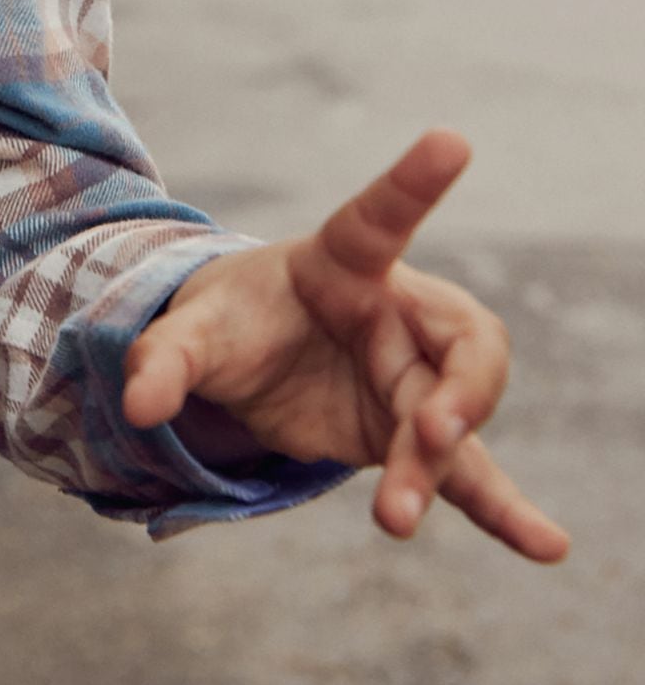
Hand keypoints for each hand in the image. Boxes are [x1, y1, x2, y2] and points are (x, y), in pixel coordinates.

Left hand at [123, 129, 569, 561]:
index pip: (379, 216)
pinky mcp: (410, 434)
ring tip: (393, 516)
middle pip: (456, 341)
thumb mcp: (191, 330)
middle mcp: (394, 311)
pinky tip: (547, 545)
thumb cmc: (232, 319)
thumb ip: (165, 359)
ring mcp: (411, 375)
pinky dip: (504, 511)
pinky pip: (467, 475)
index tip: (452, 139)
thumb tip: (138, 404)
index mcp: (343, 259)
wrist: (248, 362)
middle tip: (433, 433)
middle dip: (459, 388)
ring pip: (451, 417)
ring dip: (433, 466)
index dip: (413, 181)